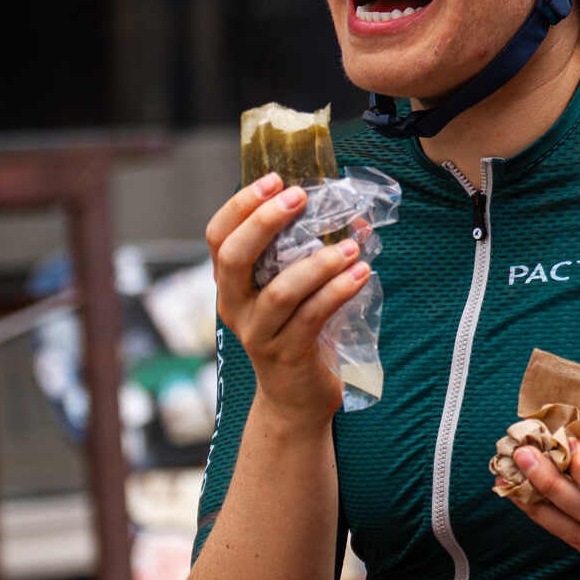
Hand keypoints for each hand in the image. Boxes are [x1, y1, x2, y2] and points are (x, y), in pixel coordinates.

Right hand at [205, 173, 371, 422]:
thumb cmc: (298, 332)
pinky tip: (362, 274)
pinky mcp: (288, 355)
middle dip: (264, 222)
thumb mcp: (296, 290)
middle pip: (234, 258)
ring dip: (318, 263)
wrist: (296, 399)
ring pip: (280, 292)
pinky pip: (312, 317)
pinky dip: (338, 291)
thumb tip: (353, 215)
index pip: (218, 237)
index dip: (241, 205)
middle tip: (299, 197)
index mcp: (231, 284)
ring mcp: (258, 333)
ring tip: (351, 247)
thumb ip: (312, 252)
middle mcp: (235, 307)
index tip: (273, 179)